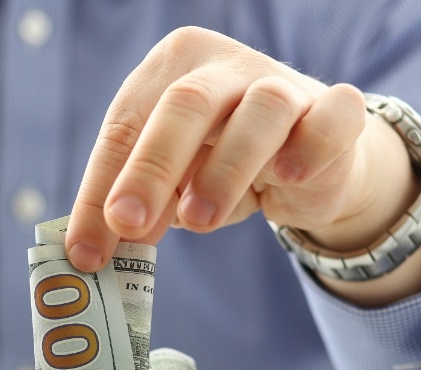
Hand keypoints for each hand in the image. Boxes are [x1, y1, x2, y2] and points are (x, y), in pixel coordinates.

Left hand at [65, 26, 420, 292]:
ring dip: (224, 170)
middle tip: (127, 225)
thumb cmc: (217, 165)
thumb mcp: (167, 187)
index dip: (100, 190)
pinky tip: (286, 178)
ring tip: (199, 221)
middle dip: (150, 169)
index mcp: (168, 70)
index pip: (124, 128)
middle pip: (183, 104)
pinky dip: (309, 149)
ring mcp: (283, 81)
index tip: (85, 251)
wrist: (307, 164)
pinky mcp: (335, 110)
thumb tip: (88, 253)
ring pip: (259, 110)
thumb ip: (134, 210)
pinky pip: (329, 120)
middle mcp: (223, 65)